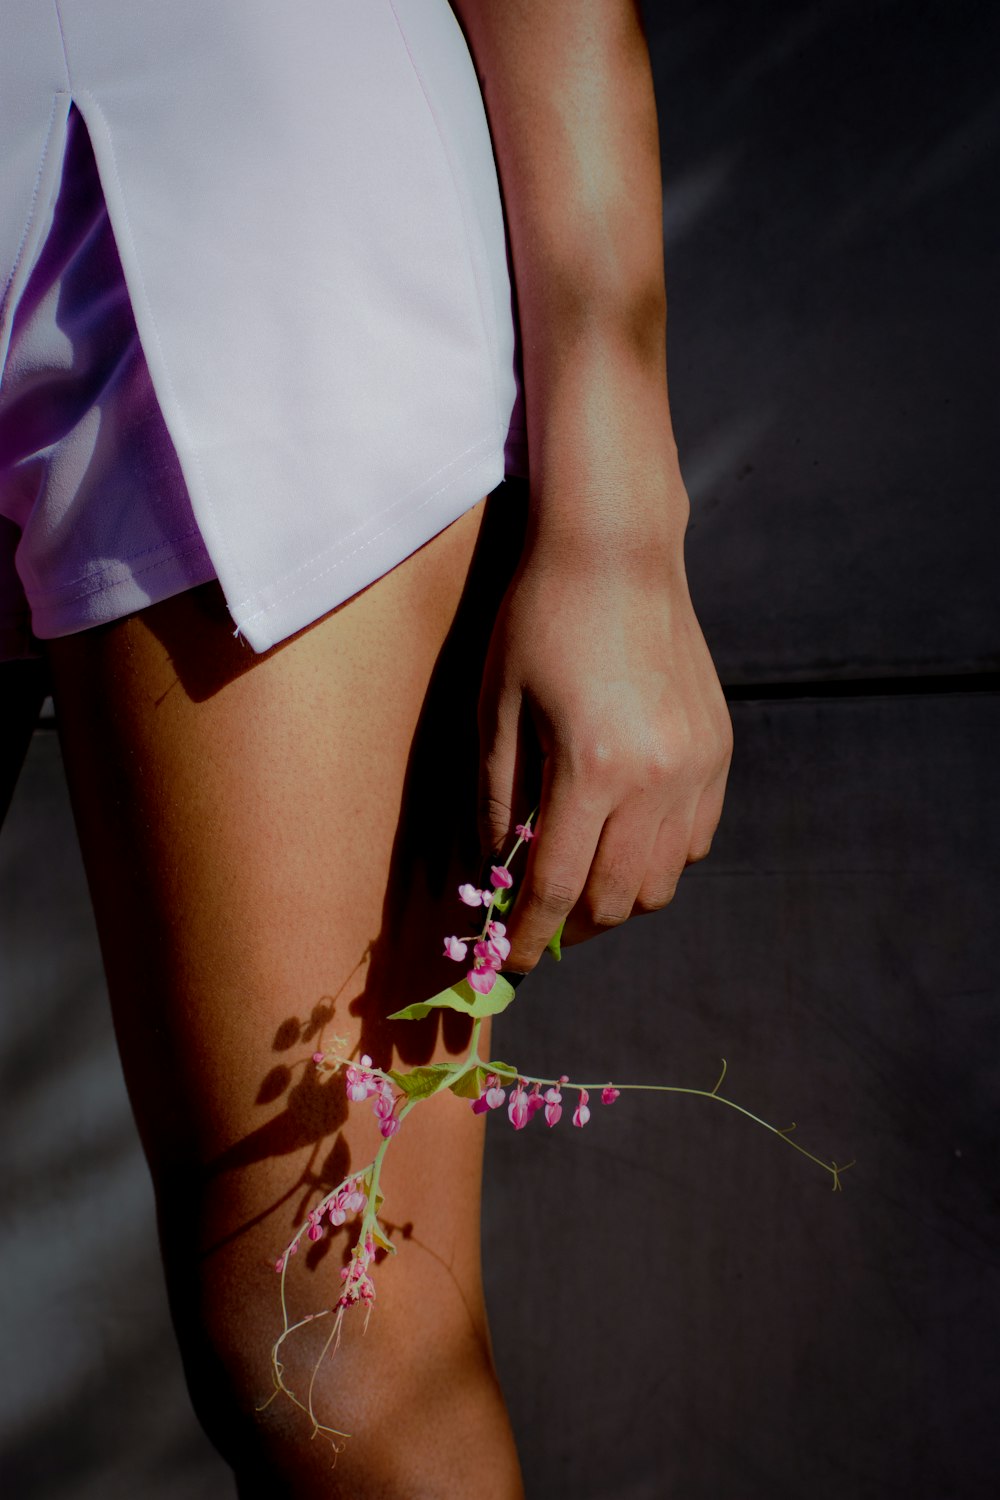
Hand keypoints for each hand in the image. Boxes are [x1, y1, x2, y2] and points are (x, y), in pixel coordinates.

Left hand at [478, 505, 732, 972]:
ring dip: (618, 898)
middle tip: (541, 923)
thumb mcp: (497, 709)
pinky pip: (696, 841)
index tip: (513, 966)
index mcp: (593, 769)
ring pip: (663, 881)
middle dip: (573, 927)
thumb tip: (498, 871)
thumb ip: (498, 800)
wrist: (617, 554)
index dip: (530, 937)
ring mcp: (698, 766)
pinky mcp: (719, 750)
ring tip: (582, 881)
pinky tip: (624, 836)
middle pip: (618, 900)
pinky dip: (658, 858)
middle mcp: (658, 779)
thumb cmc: (539, 622)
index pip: (557, 888)